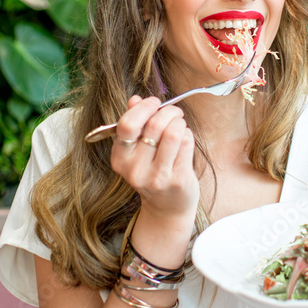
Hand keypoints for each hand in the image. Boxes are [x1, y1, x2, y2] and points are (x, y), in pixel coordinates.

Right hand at [109, 95, 199, 222]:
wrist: (167, 209)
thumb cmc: (152, 172)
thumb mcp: (137, 151)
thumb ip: (135, 124)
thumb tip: (135, 99)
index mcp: (120, 159)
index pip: (127, 125)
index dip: (144, 108)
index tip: (155, 102)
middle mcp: (136, 170)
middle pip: (154, 125)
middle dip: (168, 112)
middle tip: (174, 112)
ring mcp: (157, 177)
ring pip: (173, 133)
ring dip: (179, 122)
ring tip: (180, 124)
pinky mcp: (178, 180)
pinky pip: (186, 144)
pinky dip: (187, 135)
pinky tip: (184, 140)